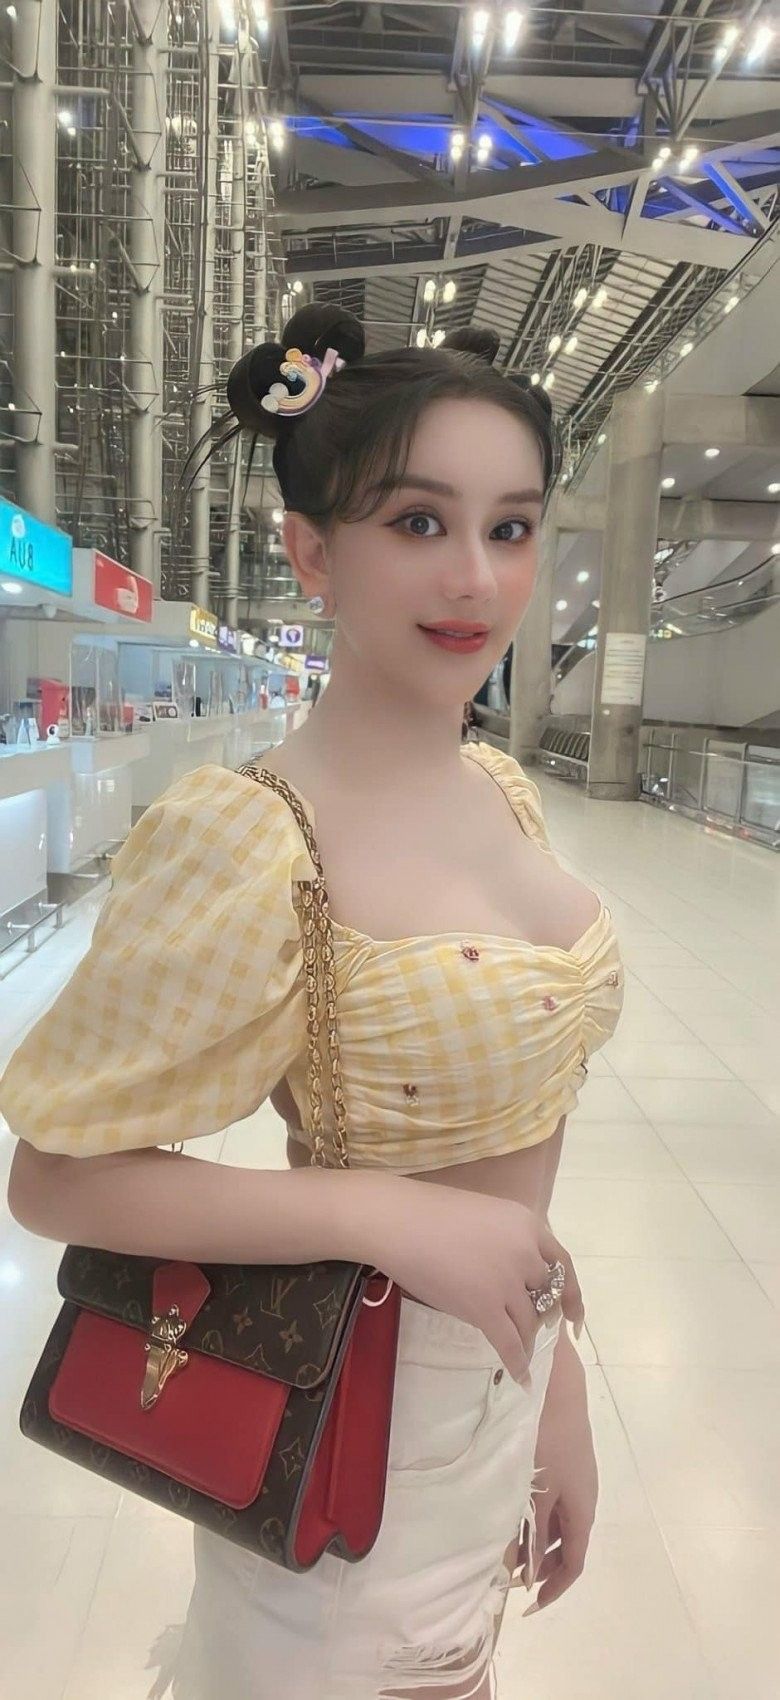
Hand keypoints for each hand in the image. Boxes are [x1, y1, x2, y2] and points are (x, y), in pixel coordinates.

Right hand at [367, 1176, 584, 1386]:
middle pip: (546, 1296)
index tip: (574, 1317)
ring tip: (520, 1353)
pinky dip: (518, 1364)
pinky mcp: (486, 1308)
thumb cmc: (430, 1215)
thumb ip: (508, 1242)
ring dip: (526, 1341)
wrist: (398, 1222)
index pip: (563, 1264)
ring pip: (529, 1323)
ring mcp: (508, 1282)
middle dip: (541, 1315)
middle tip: (532, 1327)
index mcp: (527, 1224)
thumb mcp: (486, 1217)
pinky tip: (522, 1379)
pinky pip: (510, 1344)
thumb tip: (517, 1275)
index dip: (572, 1294)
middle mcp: (526, 1253)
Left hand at [522, 1333, 597, 1612]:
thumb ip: (535, 1532)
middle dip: (546, 1567)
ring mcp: (578, 1481)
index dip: (555, 1587)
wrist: (560, 1390)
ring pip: (562, 1524)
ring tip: (511, 1549)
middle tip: (515, 1578)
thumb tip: (531, 1572)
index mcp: (583, 1511)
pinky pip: (557, 1504)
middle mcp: (586, 1500)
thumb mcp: (538, 1491)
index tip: (531, 1604)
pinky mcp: (568, 1464)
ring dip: (541, 1542)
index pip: (575, 1563)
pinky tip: (519, 1514)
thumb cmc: (548, 1442)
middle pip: (570, 1546)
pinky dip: (540, 1518)